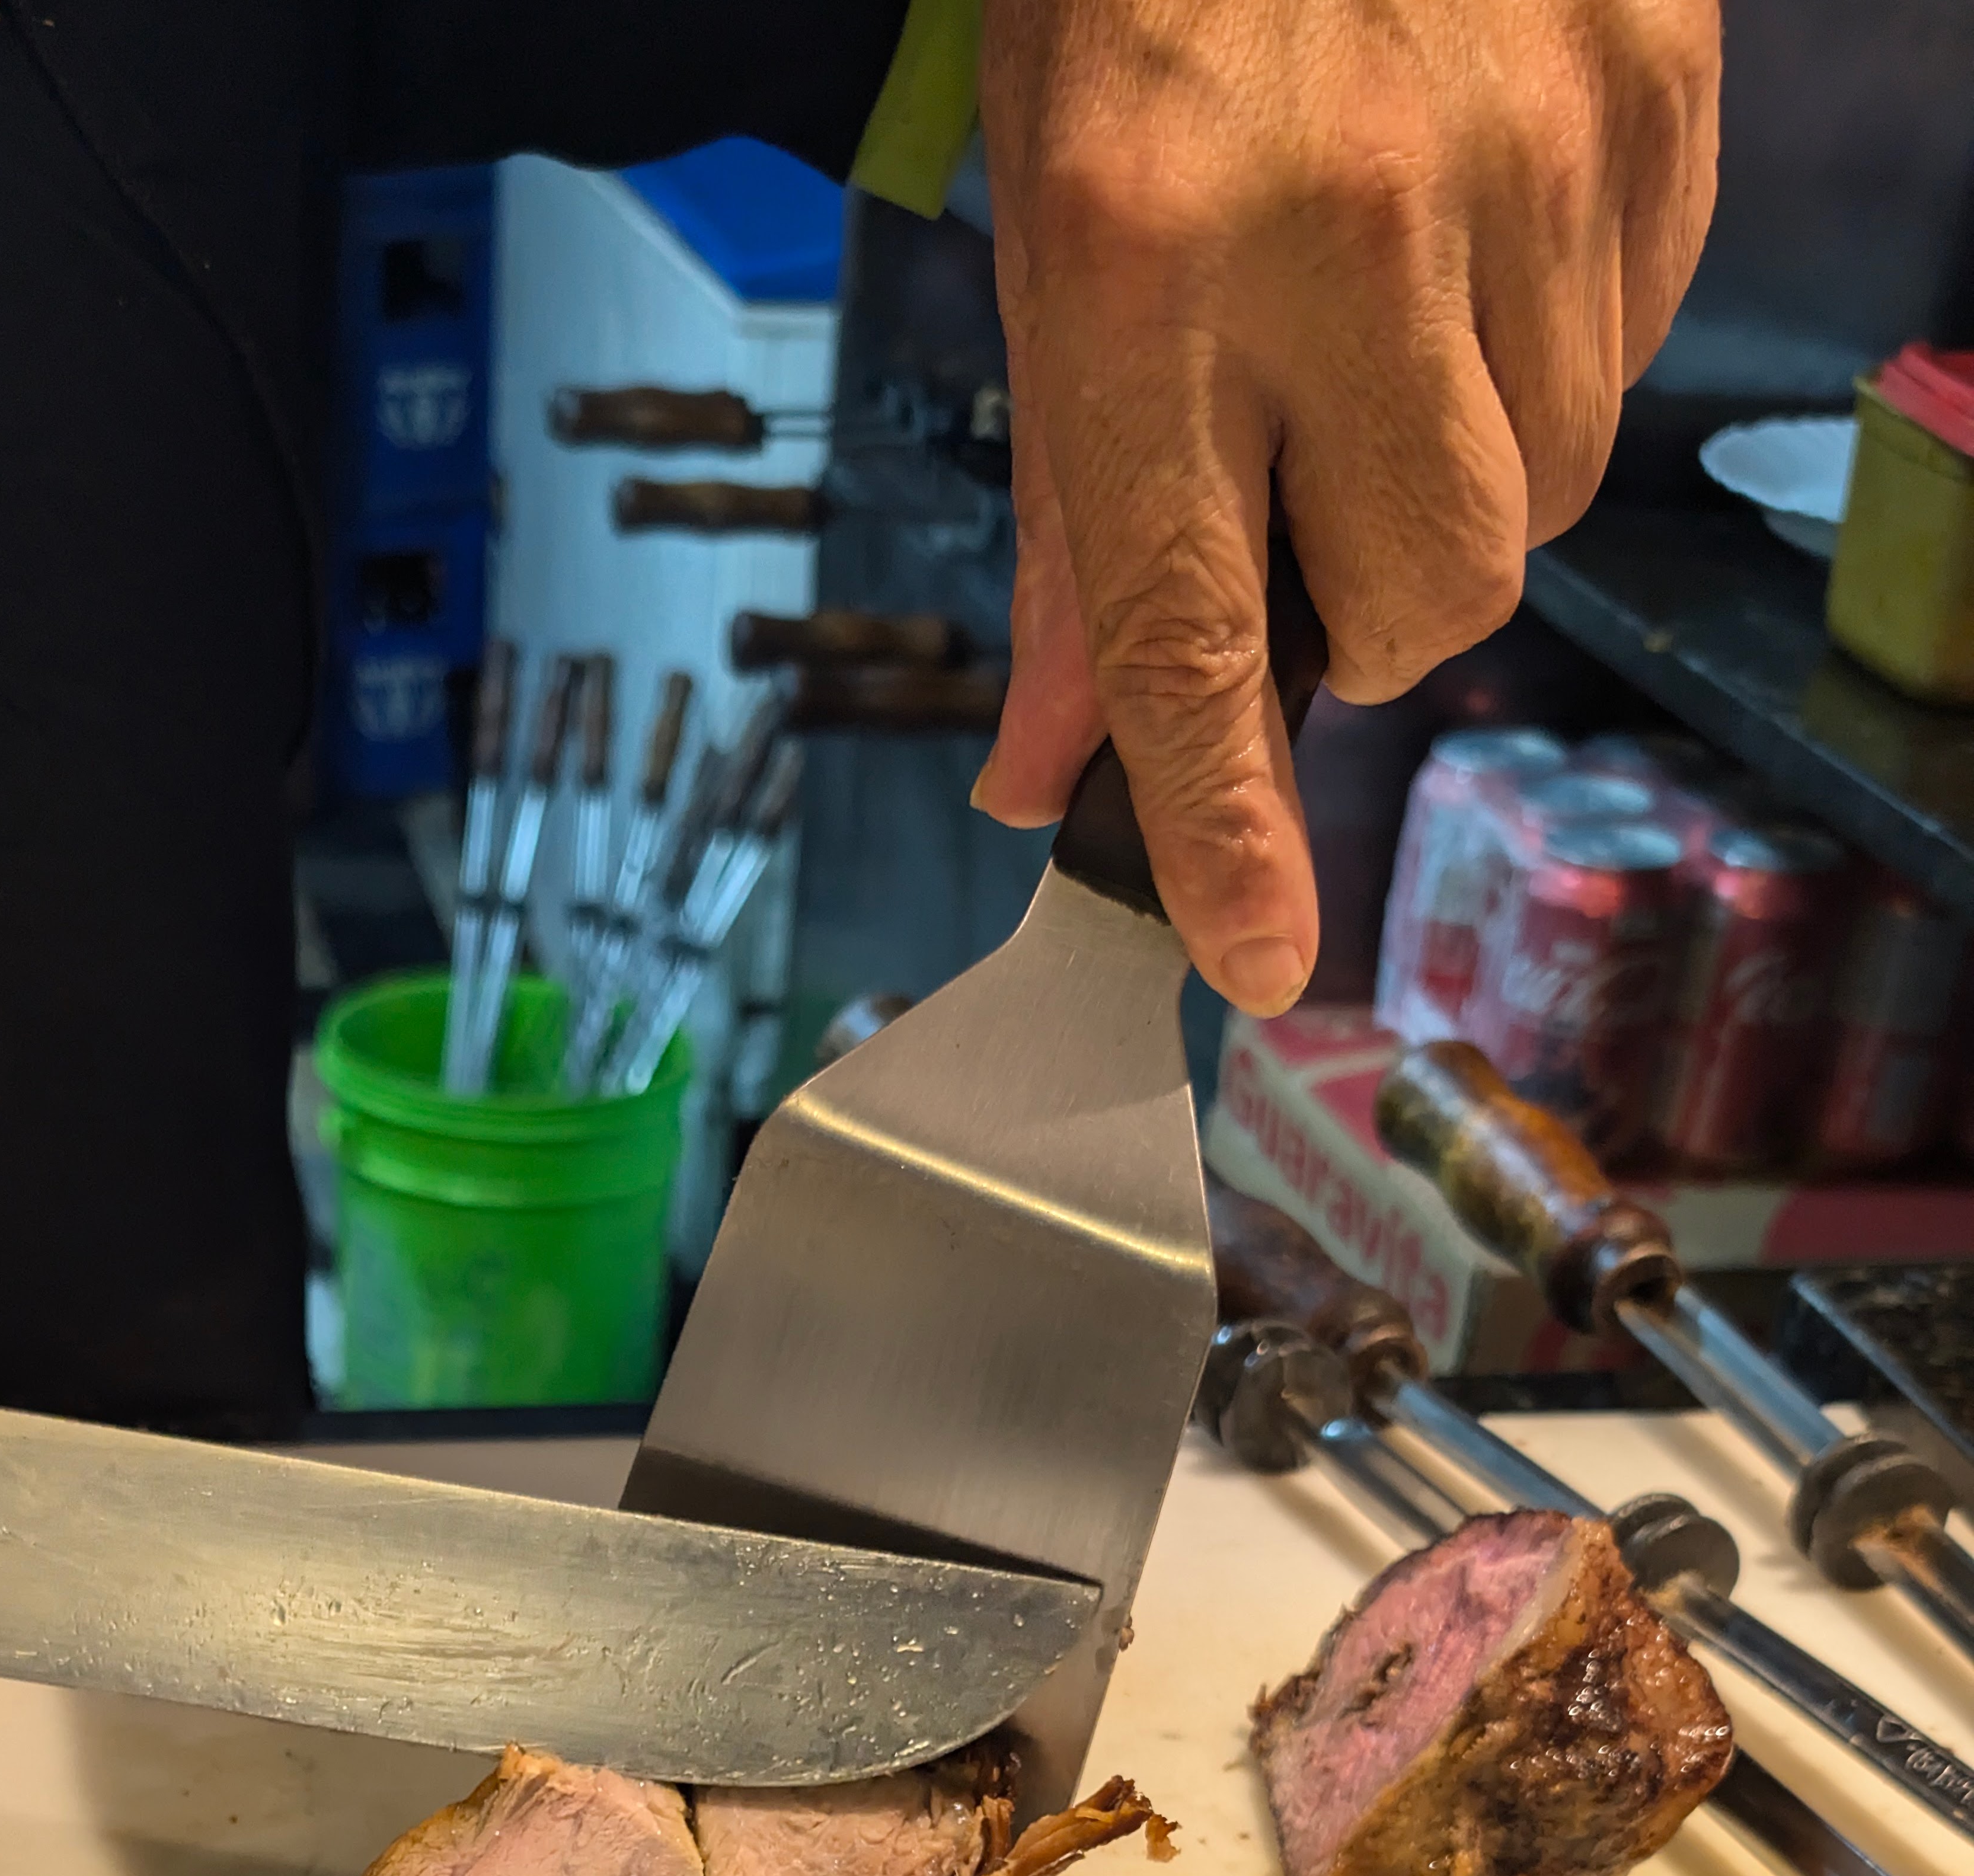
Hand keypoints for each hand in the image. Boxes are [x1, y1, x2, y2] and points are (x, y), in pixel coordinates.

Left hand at [973, 0, 1719, 1011]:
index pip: (1192, 631)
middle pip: (1425, 591)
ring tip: (1380, 344)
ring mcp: (1530, 161)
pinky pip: (1629, 352)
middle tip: (1304, 518)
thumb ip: (1070, 534)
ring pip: (1543, 491)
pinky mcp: (1654, 106)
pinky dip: (1545, 364)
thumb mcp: (1045, 253)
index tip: (1250, 955)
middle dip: (1364, 614)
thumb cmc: (1140, 0)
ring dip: (1458, 483)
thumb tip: (1050, 767)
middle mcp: (1350, 231)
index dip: (1226, 823)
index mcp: (1146, 274)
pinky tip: (1469, 263)